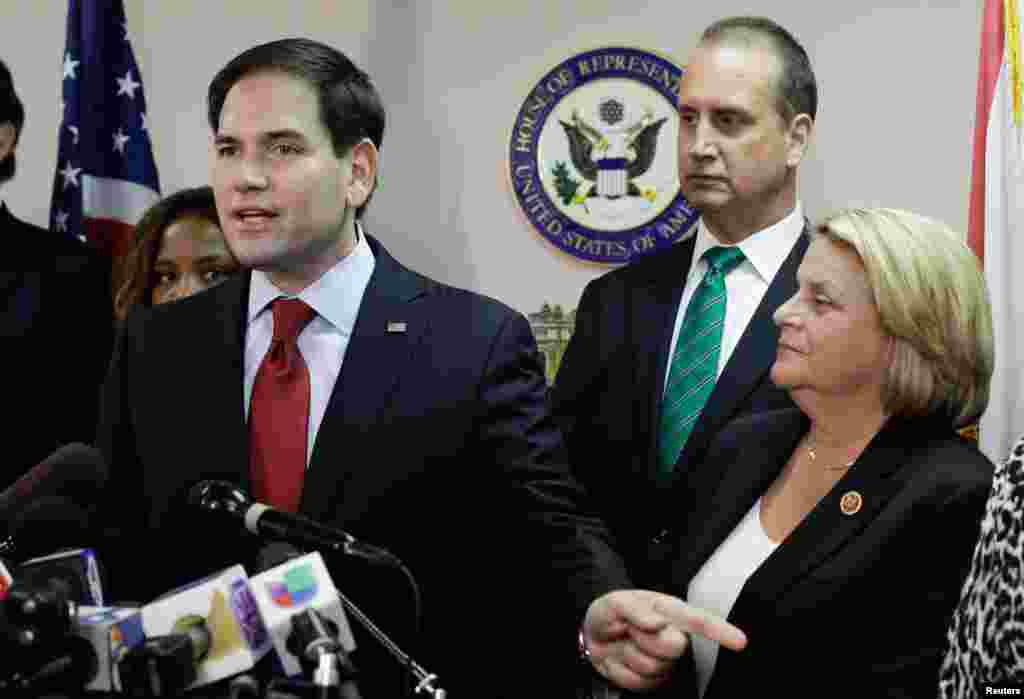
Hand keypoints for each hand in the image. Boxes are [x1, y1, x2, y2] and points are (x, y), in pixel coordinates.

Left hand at [582, 589, 746, 691]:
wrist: (593, 636)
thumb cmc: (611, 614)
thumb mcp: (615, 602)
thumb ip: (634, 609)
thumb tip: (657, 623)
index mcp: (670, 613)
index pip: (699, 622)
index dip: (721, 631)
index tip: (741, 642)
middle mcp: (674, 637)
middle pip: (674, 647)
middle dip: (645, 639)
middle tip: (630, 630)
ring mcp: (666, 662)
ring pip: (653, 667)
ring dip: (630, 654)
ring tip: (625, 642)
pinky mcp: (655, 681)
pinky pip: (638, 683)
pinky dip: (621, 671)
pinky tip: (620, 659)